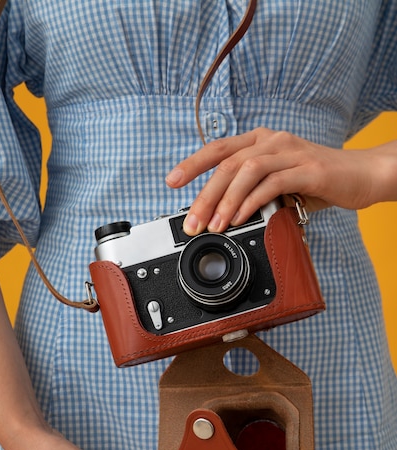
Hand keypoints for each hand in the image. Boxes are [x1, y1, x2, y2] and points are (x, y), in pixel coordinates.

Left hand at [166, 128, 395, 234]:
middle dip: (204, 194)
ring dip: (226, 200)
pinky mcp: (308, 169)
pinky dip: (252, 201)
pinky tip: (241, 217)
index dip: (192, 163)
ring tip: (215, 225)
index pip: (219, 148)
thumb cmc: (317, 181)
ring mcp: (290, 152)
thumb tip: (223, 216)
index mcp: (261, 141)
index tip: (171, 181)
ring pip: (247, 170)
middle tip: (192, 221)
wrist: (361, 175)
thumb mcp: (278, 185)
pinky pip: (272, 183)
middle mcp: (273, 140)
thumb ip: (253, 193)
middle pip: (228, 163)